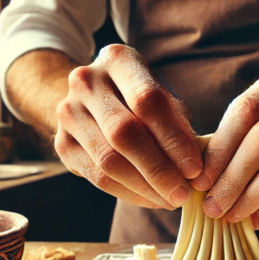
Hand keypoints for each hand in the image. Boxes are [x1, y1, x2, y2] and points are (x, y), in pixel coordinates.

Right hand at [54, 45, 201, 209]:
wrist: (90, 99)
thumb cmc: (138, 97)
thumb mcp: (162, 96)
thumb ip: (179, 123)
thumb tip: (197, 168)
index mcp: (118, 60)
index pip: (147, 100)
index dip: (174, 139)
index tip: (195, 169)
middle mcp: (87, 81)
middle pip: (124, 133)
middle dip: (159, 169)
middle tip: (183, 193)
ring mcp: (68, 112)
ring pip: (108, 160)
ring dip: (144, 187)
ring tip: (170, 199)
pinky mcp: (61, 144)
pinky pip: (97, 177)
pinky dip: (128, 193)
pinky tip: (151, 199)